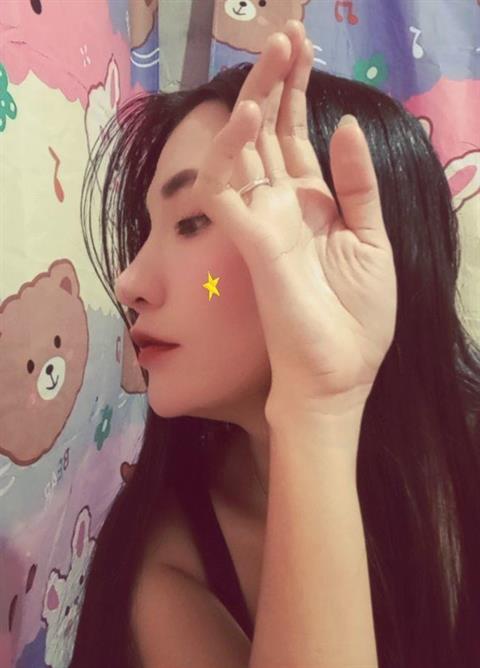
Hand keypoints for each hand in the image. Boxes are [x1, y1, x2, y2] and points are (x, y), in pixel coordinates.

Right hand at [190, 21, 397, 417]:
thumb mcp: (372, 241)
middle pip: (270, 132)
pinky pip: (226, 187)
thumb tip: (342, 126)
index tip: (302, 48)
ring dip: (255, 99)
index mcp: (313, 206)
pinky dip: (234, 150)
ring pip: (245, 148)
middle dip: (276, 82)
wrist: (337, 372)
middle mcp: (282, 206)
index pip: (296, 138)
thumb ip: (357, 185)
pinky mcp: (248, 240)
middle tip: (285, 34)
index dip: (297, 93)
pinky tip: (252, 115)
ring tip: (274, 52)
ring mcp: (261, 221)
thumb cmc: (357, 317)